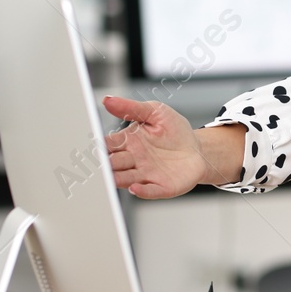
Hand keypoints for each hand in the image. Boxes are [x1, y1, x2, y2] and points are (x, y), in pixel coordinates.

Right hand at [103, 95, 238, 197]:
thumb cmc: (175, 130)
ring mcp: (146, 174)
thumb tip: (107, 100)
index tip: (92, 146)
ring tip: (112, 178)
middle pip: (114, 163)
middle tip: (99, 163)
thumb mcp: (155, 112)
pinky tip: (135, 188)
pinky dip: (142, 191)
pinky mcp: (162, 186)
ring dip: (118, 179)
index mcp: (129, 142)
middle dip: (106, 164)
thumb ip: (131, 108)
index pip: (109, 144)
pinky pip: (150, 191)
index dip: (100, 146)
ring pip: (127, 178)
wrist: (199, 149)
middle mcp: (133, 160)